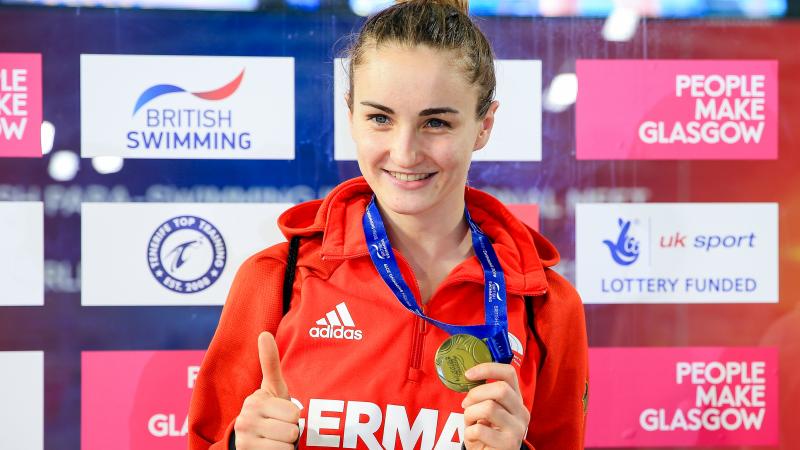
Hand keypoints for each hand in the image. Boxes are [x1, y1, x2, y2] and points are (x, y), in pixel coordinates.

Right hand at [233, 332, 300, 448]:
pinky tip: (271, 448)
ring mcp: (245, 440)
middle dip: (290, 431)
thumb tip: (264, 333)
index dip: (294, 416)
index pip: (294, 414)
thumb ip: (270, 362)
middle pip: (292, 430)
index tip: (281, 415)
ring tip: (275, 438)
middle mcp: (246, 420)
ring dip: (286, 444)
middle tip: (279, 428)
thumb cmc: (269, 410)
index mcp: (255, 401)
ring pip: (287, 445)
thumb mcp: (272, 388)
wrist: (251, 440)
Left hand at [461, 363, 529, 449]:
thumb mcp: (488, 410)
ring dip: (470, 414)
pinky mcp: (508, 444)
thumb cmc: (486, 432)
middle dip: (476, 393)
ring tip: (470, 422)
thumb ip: (485, 395)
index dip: (487, 369)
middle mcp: (521, 413)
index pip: (509, 373)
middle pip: (501, 389)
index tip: (468, 374)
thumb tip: (469, 376)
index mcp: (517, 400)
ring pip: (489, 408)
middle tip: (466, 403)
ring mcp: (517, 429)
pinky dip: (469, 432)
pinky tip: (473, 436)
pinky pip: (480, 429)